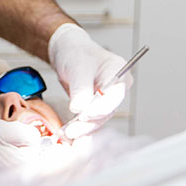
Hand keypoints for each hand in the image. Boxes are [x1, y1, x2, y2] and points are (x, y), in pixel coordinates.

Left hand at [47, 23, 130, 138]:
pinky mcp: (96, 107)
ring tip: (69, 132)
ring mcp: (107, 98)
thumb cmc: (76, 53)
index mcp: (118, 72)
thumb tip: (80, 108)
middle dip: (90, 121)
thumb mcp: (77, 67)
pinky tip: (72, 133)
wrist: (67, 52)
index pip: (115, 95)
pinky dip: (82, 127)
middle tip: (73, 129)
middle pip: (108, 110)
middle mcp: (116, 87)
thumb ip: (80, 88)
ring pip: (99, 118)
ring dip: (84, 127)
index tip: (85, 115)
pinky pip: (91, 120)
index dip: (101, 107)